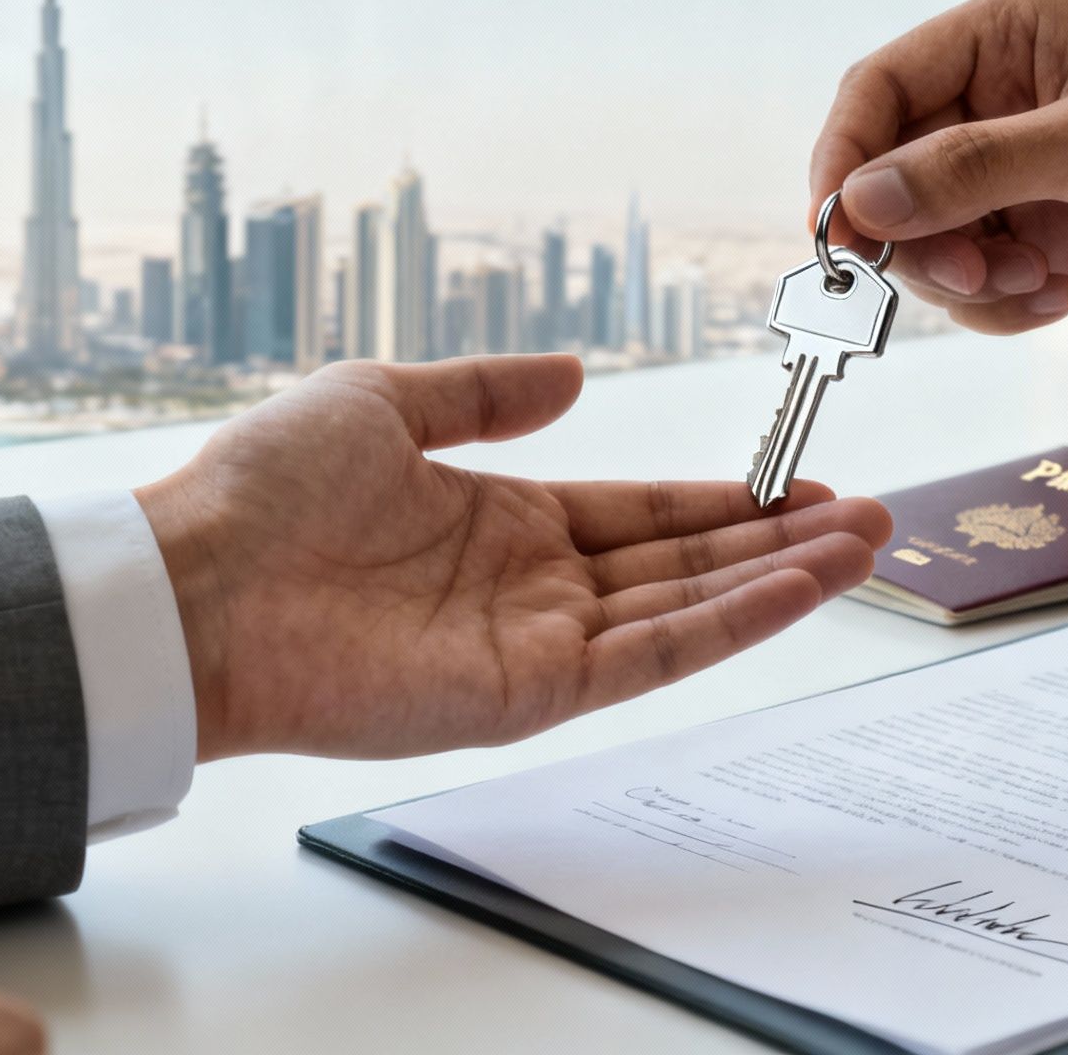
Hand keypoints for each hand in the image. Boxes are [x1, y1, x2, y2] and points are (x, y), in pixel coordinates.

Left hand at [135, 355, 893, 761]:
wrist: (196, 583)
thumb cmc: (267, 489)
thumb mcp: (385, 400)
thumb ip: (487, 394)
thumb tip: (576, 373)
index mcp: (507, 520)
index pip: (646, 514)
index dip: (727, 502)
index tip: (802, 482)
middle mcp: (537, 588)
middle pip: (688, 566)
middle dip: (781, 543)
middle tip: (872, 517)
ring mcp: (540, 645)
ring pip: (689, 611)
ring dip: (781, 582)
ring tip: (868, 547)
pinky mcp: (532, 694)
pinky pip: (653, 656)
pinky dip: (732, 623)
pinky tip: (797, 586)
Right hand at [812, 0, 1067, 333]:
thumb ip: (972, 172)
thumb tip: (863, 201)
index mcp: (1007, 38)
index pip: (880, 90)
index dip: (845, 159)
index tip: (836, 231)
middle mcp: (1000, 103)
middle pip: (891, 177)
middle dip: (916, 238)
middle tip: (965, 274)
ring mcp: (1018, 177)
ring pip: (926, 243)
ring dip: (966, 282)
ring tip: (1034, 282)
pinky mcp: (1041, 238)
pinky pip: (975, 287)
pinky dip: (1001, 307)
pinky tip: (1058, 295)